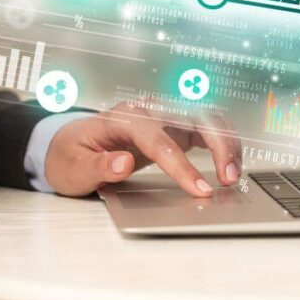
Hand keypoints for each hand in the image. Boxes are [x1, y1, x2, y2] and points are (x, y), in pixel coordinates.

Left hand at [43, 101, 242, 197]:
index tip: (199, 190)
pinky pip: (206, 128)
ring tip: (234, 177)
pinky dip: (223, 144)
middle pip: (195, 116)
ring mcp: (163, 115)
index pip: (160, 140)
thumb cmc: (69, 156)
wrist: (65, 145)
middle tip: (229, 180)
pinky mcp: (173, 127)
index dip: (183, 166)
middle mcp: (148, 110)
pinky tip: (229, 166)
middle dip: (219, 145)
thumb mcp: (73, 167)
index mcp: (124, 117)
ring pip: (208, 118)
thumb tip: (123, 163)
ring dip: (227, 143)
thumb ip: (98, 166)